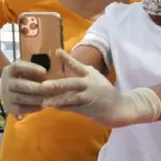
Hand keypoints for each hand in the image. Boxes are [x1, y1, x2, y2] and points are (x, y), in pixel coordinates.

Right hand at [0, 60, 46, 118]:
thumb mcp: (24, 70)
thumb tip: (50, 71)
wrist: (6, 90)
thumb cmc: (22, 77)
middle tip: (49, 88)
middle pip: (19, 85)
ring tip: (48, 98)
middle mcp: (5, 82)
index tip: (45, 71)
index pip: (17, 66)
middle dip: (35, 87)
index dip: (31, 68)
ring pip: (20, 97)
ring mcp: (6, 96)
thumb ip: (34, 70)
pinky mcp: (9, 107)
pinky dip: (32, 108)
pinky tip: (42, 106)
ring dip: (35, 98)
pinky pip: (20, 109)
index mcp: (9, 70)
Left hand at [41, 49, 160, 127]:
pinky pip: (72, 108)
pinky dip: (62, 107)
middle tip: (44, 85)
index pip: (77, 65)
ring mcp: (87, 97)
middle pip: (71, 84)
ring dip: (57, 100)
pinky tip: (52, 107)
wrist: (116, 107)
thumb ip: (81, 71)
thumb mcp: (94, 76)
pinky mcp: (86, 109)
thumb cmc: (102, 89)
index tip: (57, 51)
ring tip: (45, 102)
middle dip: (57, 85)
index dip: (67, 59)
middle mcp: (88, 84)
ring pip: (70, 99)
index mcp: (89, 74)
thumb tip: (65, 62)